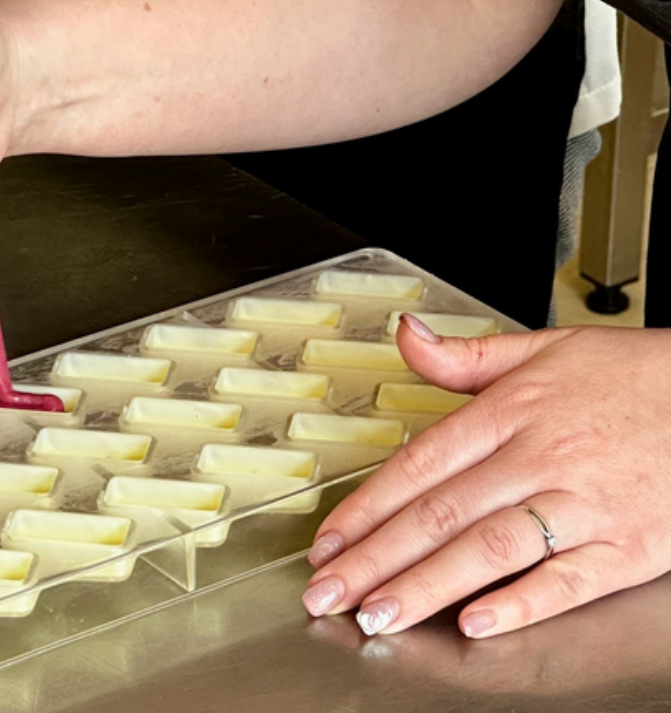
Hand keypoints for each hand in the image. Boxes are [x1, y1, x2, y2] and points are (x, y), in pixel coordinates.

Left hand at [303, 315, 670, 637]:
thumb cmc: (630, 376)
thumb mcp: (543, 349)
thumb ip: (463, 356)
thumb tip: (404, 335)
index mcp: (510, 412)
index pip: (418, 465)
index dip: (366, 508)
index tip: (329, 543)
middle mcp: (540, 457)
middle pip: (441, 514)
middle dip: (376, 559)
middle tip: (330, 594)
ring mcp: (585, 504)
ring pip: (491, 548)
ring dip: (429, 585)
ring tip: (380, 614)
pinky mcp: (630, 545)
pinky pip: (570, 580)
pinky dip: (523, 602)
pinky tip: (477, 623)